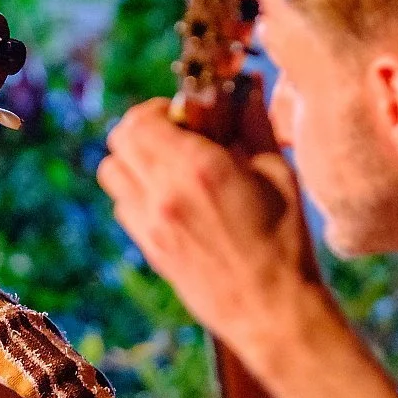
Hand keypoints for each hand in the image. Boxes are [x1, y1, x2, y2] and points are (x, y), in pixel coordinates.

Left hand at [97, 99, 324, 364]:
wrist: (272, 312)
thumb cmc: (285, 241)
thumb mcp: (278, 172)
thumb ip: (252, 122)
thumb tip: (243, 84)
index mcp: (196, 168)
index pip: (141, 119)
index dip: (158, 109)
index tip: (185, 114)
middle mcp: (162, 194)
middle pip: (118, 142)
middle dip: (142, 129)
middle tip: (175, 135)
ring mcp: (150, 225)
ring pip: (112, 174)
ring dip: (133, 160)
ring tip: (169, 166)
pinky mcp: (149, 250)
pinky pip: (122, 206)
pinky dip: (136, 192)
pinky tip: (171, 199)